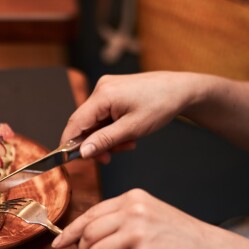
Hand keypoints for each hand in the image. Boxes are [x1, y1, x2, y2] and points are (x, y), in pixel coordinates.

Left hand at [52, 189, 225, 248]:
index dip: (70, 231)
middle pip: (87, 235)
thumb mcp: (149, 214)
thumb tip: (83, 237)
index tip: (60, 243)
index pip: (90, 214)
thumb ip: (119, 220)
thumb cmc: (179, 237)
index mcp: (132, 199)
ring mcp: (138, 234)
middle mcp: (133, 212)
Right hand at [61, 72, 196, 160]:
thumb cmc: (161, 105)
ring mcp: (106, 89)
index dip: (68, 143)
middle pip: (84, 123)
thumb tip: (82, 152)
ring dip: (106, 138)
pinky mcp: (112, 92)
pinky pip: (102, 116)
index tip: (67, 160)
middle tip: (108, 158)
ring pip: (94, 122)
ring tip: (127, 144)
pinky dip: (111, 129)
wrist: (180, 90)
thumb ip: (104, 141)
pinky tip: (126, 134)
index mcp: (103, 95)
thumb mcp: (132, 129)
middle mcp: (101, 88)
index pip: (75, 122)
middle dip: (95, 143)